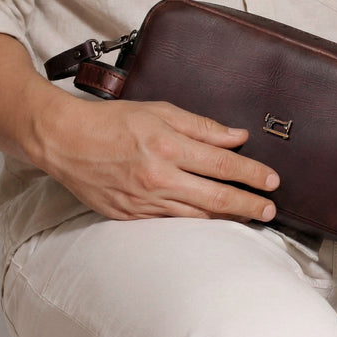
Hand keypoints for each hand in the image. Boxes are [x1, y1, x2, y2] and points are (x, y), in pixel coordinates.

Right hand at [31, 90, 279, 221]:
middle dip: (249, 206)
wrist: (65, 141)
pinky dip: (195, 225)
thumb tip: (237, 136)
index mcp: (167, 147)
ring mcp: (144, 202)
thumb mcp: (158, 111)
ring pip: (196, 217)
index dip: (252, 174)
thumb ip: (200, 126)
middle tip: (270, 210)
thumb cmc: (111, 122)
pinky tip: (211, 223)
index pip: (222, 165)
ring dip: (227, 220)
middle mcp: (159, 178)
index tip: (272, 180)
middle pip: (216, 199)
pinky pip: (171, 224)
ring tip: (249, 218)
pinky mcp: (131, 217)